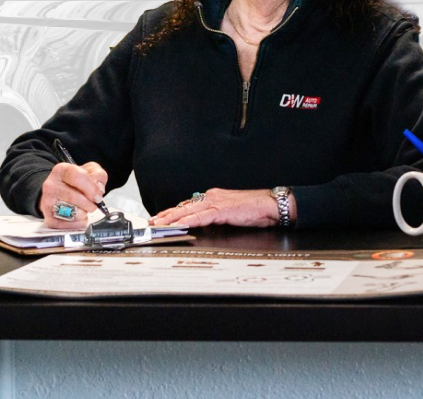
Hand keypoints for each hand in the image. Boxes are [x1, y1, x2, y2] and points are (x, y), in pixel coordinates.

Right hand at [39, 161, 108, 228]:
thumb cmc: (77, 182)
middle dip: (89, 203)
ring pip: (71, 211)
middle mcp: (50, 185)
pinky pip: (67, 225)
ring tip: (84, 208)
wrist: (60, 192)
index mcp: (61, 170)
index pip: (77, 176)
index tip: (98, 196)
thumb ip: (98, 176)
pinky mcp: (48, 218)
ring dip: (84, 212)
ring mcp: (47, 202)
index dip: (91, 188)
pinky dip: (78, 223)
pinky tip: (79, 216)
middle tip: (93, 203)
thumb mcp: (90, 171)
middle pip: (74, 196)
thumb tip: (99, 189)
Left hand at [149, 188, 279, 228]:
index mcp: (215, 197)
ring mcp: (217, 202)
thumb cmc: (255, 209)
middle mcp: (213, 197)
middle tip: (152, 221)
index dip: (174, 211)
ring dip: (172, 218)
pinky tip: (178, 225)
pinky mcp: (222, 210)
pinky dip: (188, 221)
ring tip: (159, 224)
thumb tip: (205, 222)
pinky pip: (201, 217)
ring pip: (188, 211)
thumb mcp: (231, 213)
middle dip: (167, 214)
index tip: (161, 217)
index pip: (189, 205)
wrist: (270, 205)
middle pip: (184, 207)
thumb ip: (217, 216)